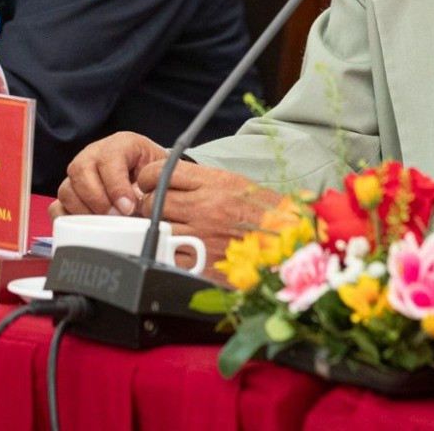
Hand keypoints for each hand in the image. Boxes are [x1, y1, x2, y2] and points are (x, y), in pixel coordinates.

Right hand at [53, 132, 167, 217]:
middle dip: (99, 200)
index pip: (109, 160)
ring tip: (104, 222)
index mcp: (118, 144)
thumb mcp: (159, 173)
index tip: (128, 207)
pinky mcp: (69, 193)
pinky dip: (68, 218)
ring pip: (67, 190)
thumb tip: (145, 207)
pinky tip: (86, 225)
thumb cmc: (153, 173)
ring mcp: (77, 174)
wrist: (148, 175)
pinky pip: (56, 206)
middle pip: (81, 172)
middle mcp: (93, 155)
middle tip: (116, 217)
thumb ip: (154, 185)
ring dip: (85, 211)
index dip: (117, 186)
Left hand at [133, 159, 276, 265]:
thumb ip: (201, 180)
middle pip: (155, 200)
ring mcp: (201, 234)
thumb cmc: (263, 212)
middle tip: (158, 206)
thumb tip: (169, 178)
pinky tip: (177, 246)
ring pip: (158, 226)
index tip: (150, 182)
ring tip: (169, 226)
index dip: (149, 177)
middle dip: (151, 203)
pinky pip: (169, 252)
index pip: (163, 172)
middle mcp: (205, 206)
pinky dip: (168, 249)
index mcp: (213, 182)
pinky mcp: (201, 260)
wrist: (285, 241)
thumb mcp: (235, 183)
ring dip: (158, 226)